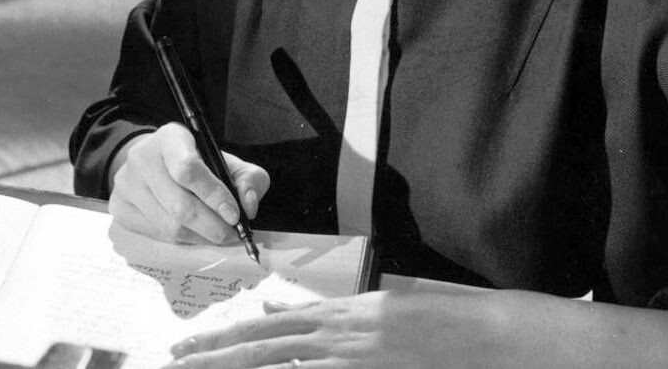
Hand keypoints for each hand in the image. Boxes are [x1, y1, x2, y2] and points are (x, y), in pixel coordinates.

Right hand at [107, 123, 268, 245]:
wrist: (151, 161)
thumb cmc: (193, 161)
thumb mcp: (224, 158)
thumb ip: (247, 177)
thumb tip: (248, 206)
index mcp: (170, 138)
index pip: (188, 169)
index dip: (214, 195)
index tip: (235, 215)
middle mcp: (141, 158)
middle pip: (180, 205)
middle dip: (213, 226)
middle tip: (232, 235)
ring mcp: (126, 185)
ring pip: (169, 227)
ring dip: (200, 238)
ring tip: (217, 236)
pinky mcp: (119, 208)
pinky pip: (157, 236)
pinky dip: (183, 241)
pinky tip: (195, 234)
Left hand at [163, 287, 514, 368]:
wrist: (492, 336)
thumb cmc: (441, 324)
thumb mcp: (381, 309)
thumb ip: (328, 312)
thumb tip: (280, 306)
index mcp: (343, 314)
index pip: (271, 326)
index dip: (227, 336)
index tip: (192, 347)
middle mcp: (343, 335)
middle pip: (265, 346)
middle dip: (216, 356)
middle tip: (175, 362)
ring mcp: (356, 360)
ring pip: (283, 366)